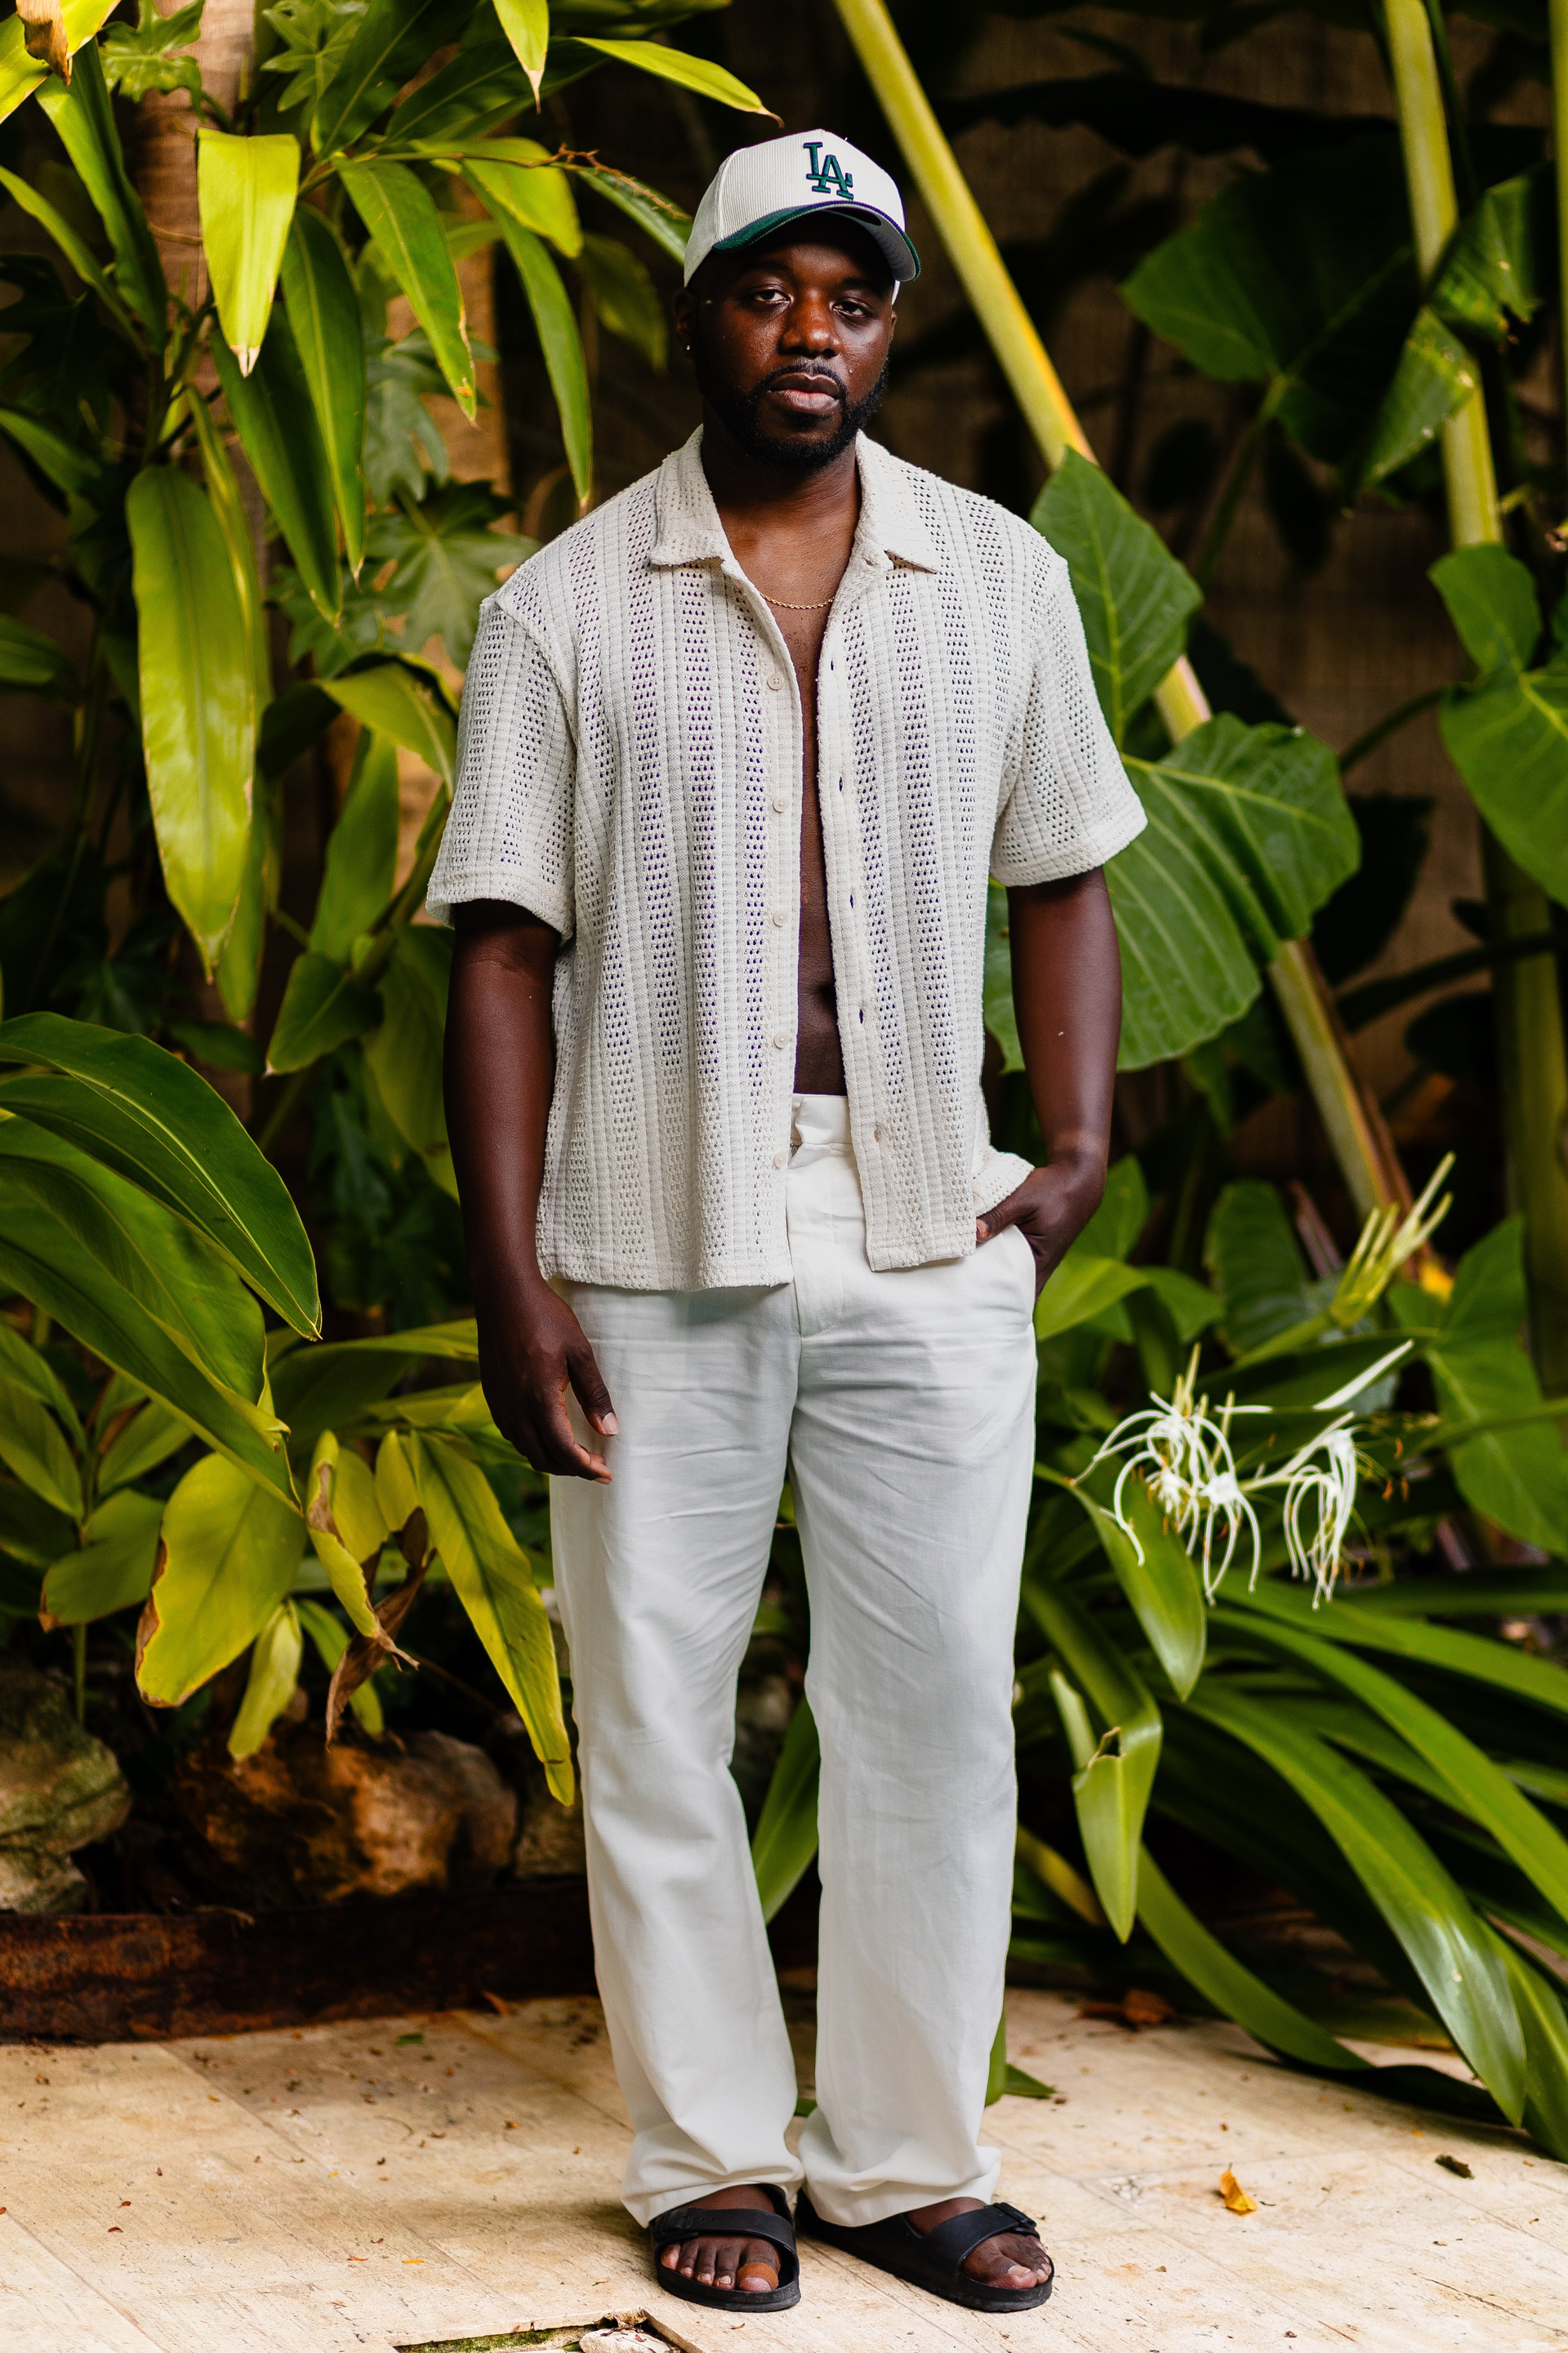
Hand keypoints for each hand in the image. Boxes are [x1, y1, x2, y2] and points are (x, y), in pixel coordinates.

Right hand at [476, 1275, 617, 1482]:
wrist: (503, 1294)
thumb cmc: (545, 1317)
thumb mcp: (579, 1352)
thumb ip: (594, 1394)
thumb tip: (610, 1430)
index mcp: (539, 1398)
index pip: (563, 1451)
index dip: (586, 1468)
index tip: (606, 1473)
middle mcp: (515, 1407)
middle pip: (542, 1458)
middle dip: (571, 1469)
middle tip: (596, 1466)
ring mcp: (500, 1403)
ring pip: (525, 1449)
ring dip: (551, 1459)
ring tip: (576, 1454)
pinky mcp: (492, 1395)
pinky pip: (512, 1433)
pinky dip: (533, 1443)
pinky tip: (548, 1433)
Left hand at [976, 1158, 1104, 1296]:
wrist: (1078, 1182)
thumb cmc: (1053, 1191)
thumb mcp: (1023, 1199)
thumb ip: (998, 1216)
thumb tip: (973, 1232)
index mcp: (1041, 1261)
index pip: (1017, 1293)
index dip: (996, 1297)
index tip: (972, 1296)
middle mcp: (1041, 1267)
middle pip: (1013, 1289)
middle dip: (990, 1288)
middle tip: (963, 1285)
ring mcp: (1040, 1260)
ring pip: (1014, 1276)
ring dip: (995, 1273)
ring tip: (967, 1272)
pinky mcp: (1036, 1251)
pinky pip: (1017, 1264)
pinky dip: (1001, 1261)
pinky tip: (981, 1254)